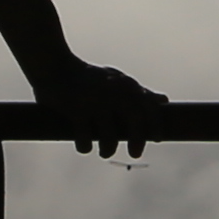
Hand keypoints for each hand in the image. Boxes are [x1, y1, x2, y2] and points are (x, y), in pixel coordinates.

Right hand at [31, 59, 166, 158]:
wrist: (53, 65)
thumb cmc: (89, 77)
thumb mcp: (118, 81)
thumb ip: (140, 93)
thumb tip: (164, 101)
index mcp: (126, 86)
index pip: (148, 108)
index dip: (155, 126)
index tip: (157, 140)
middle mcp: (113, 93)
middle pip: (134, 121)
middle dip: (138, 140)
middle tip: (136, 154)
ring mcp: (94, 101)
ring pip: (109, 136)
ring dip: (108, 149)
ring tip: (105, 152)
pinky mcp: (75, 110)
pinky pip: (84, 137)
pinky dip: (85, 146)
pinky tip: (84, 146)